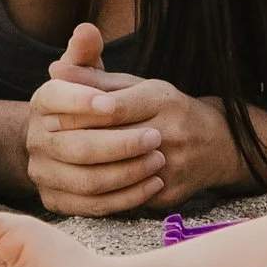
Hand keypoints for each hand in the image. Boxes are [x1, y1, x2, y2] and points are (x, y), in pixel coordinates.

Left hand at [24, 25, 232, 215]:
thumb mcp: (136, 85)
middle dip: (76, 140)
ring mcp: (173, 166)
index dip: (77, 112)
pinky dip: (103, 193)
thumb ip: (95, 78)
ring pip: (117, 174)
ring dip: (84, 170)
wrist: (215, 144)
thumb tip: (55, 68)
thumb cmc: (165, 109)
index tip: (51, 116)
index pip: (111, 107)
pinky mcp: (170, 195)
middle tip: (50, 140)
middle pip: (111, 140)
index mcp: (161, 99)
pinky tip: (85, 185)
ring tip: (63, 163)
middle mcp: (171, 131)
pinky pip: (127, 198)